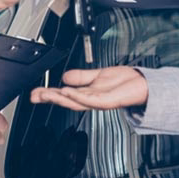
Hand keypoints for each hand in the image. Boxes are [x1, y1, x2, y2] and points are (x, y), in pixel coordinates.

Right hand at [29, 67, 147, 110]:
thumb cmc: (125, 82)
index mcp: (88, 94)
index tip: (35, 93)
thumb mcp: (97, 75)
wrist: (143, 84)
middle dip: (49, 98)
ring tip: (46, 94)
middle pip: (66, 101)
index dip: (49, 94)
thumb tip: (64, 77)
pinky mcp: (107, 100)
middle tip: (34, 96)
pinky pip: (89, 99)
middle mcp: (91, 100)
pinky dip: (77, 96)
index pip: (64, 95)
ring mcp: (99, 101)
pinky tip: (66, 92)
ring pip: (75, 101)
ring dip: (59, 98)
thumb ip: (81, 77)